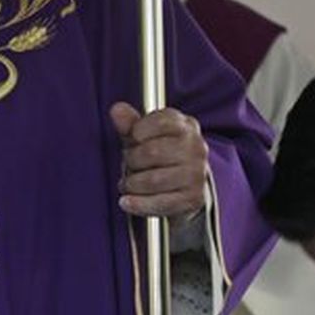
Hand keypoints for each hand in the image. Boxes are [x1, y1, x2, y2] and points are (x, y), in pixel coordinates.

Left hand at [109, 101, 207, 222]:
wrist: (184, 183)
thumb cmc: (160, 153)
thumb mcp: (144, 135)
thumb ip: (129, 123)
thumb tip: (117, 109)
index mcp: (185, 126)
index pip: (161, 122)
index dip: (138, 131)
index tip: (133, 139)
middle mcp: (196, 148)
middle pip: (152, 152)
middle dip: (132, 160)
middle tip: (128, 165)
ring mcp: (196, 174)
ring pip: (153, 180)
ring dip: (132, 184)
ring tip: (127, 183)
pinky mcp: (193, 198)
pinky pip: (160, 203)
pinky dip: (138, 204)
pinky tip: (126, 202)